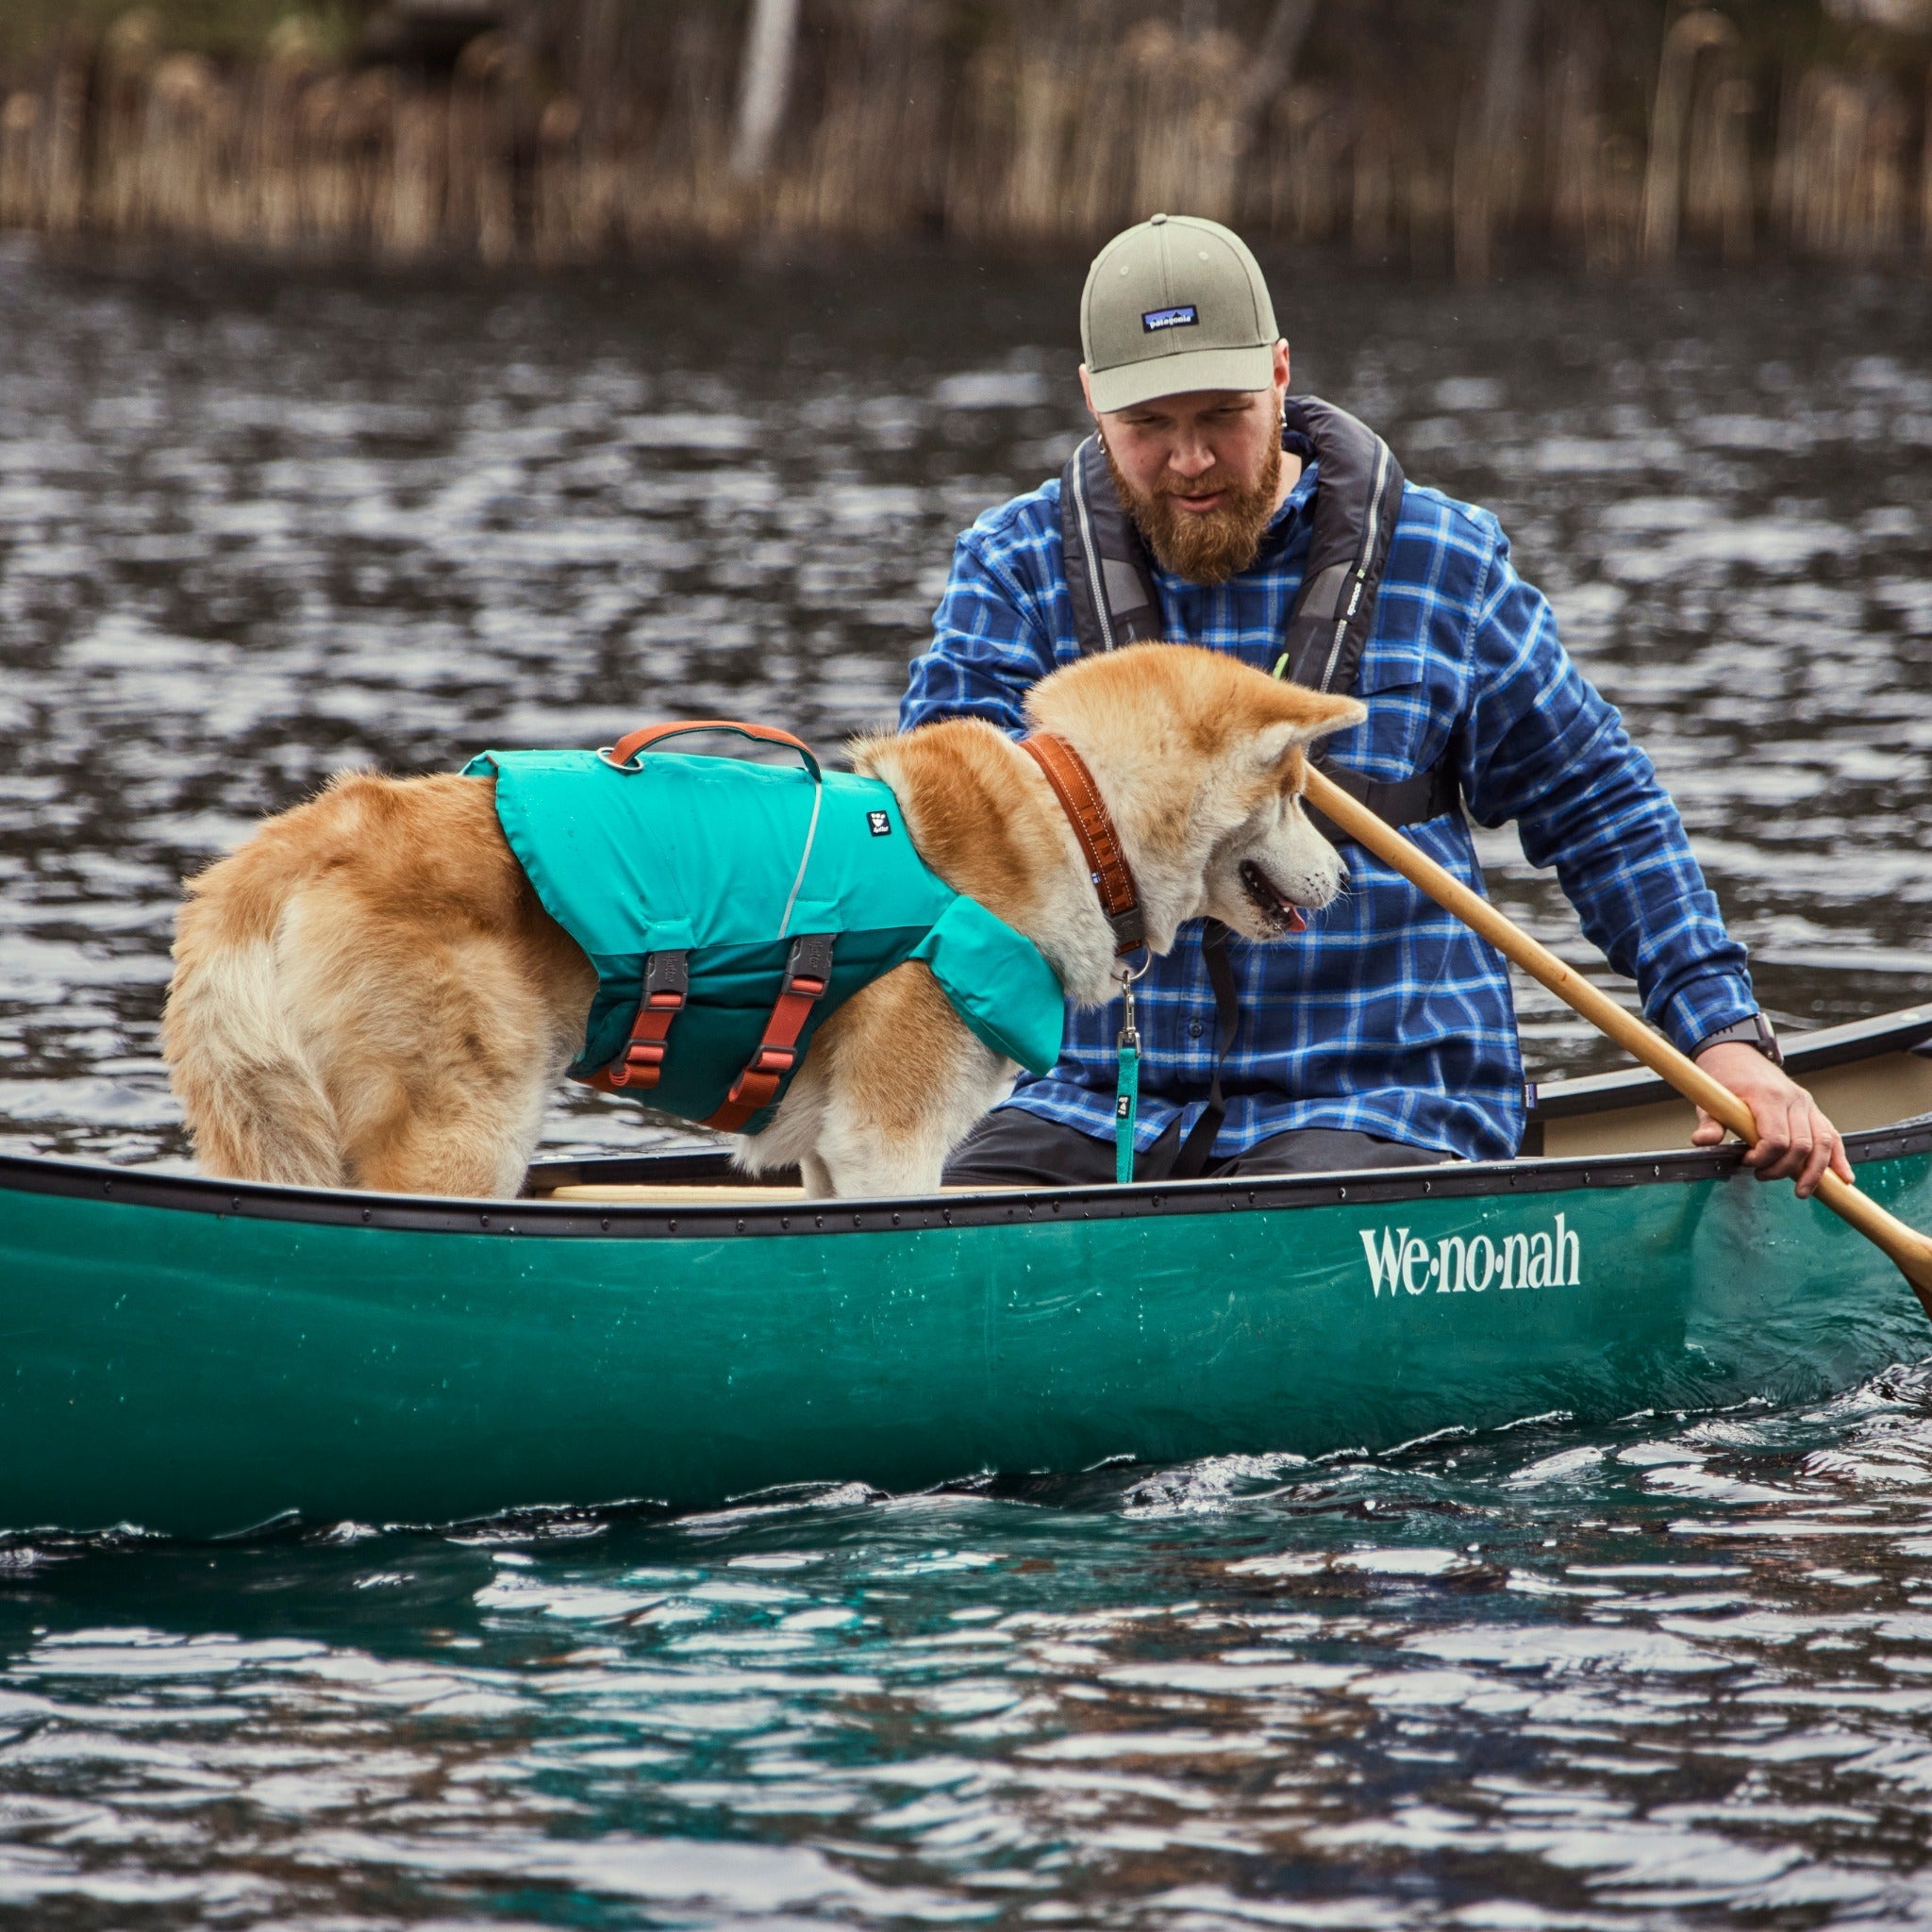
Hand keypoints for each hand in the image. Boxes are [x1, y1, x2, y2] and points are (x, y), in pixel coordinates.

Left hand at [1689, 1041, 1851, 1198]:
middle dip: (1784, 1169)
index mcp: (1768, 1097)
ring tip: (1801, 1192)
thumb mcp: (1711, 1101)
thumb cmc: (1725, 1081)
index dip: (1764, 1158)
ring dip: (1814, 1172)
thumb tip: (1702, 1142)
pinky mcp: (1813, 1111)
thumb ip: (1709, 1123)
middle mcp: (1794, 1100)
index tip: (1746, 1161)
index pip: (1777, 1139)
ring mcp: (1807, 1105)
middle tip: (1762, 1176)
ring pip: (1823, 1143)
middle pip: (1802, 1145)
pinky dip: (1838, 1158)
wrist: (1738, 1058)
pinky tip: (1843, 1178)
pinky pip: (1832, 1136)